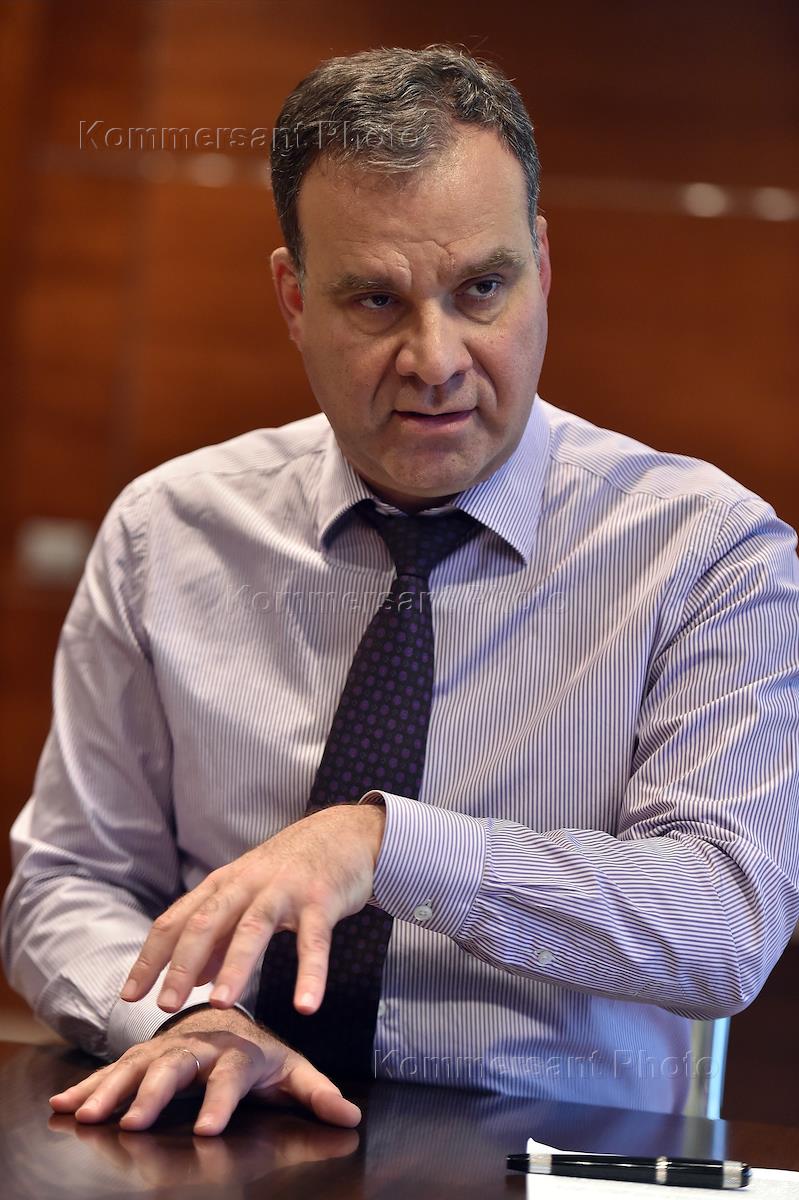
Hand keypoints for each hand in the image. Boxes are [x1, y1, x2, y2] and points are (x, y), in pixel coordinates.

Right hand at [48, 1006, 361, 1134]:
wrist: (228, 1007)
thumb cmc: (260, 1051)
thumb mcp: (291, 1069)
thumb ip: (316, 1092)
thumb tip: (351, 1116)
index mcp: (236, 1051)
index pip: (229, 1077)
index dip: (219, 1103)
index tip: (207, 1131)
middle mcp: (197, 1046)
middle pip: (174, 1069)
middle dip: (153, 1097)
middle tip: (134, 1124)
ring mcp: (167, 1047)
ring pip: (137, 1065)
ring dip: (111, 1091)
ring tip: (88, 1117)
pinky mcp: (143, 1053)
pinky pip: (113, 1068)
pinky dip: (89, 1085)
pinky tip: (65, 1103)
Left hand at [121, 803, 384, 1015]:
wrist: (343, 832)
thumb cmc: (290, 871)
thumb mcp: (247, 896)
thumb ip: (220, 935)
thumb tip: (194, 979)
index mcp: (223, 885)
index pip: (177, 921)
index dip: (151, 957)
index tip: (129, 995)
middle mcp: (247, 883)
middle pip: (207, 922)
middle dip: (183, 964)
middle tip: (166, 1005)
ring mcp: (284, 890)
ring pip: (253, 928)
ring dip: (236, 966)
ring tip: (222, 1004)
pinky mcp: (321, 899)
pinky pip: (314, 941)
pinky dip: (311, 973)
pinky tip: (306, 1005)